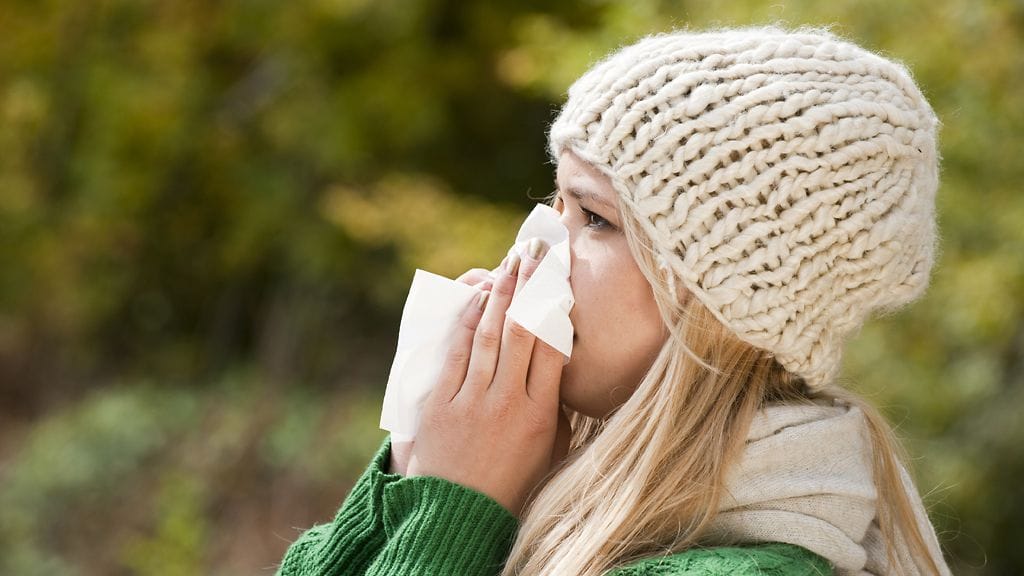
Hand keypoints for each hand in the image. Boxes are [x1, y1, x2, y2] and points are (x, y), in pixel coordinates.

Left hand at [402, 240, 571, 516]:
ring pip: (489, 334)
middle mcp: (508, 402)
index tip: (559, 275)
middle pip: (523, 330)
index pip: (552, 346)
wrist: (457, 515)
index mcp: (540, 415)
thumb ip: (558, 408)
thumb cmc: (510, 483)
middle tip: (536, 250)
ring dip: (501, 292)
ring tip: (511, 260)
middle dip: (530, 284)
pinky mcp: (439, 402)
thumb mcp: (548, 450)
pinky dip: (467, 319)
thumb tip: (559, 362)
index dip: (555, 304)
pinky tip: (477, 294)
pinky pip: (456, 350)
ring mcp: (471, 401)